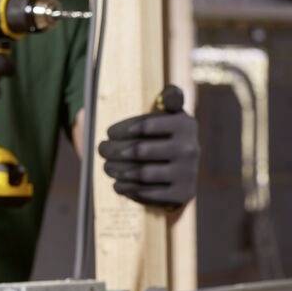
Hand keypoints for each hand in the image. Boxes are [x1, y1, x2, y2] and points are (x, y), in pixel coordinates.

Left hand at [99, 86, 198, 210]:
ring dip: (118, 171)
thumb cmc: (167, 137)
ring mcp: (188, 172)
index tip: (109, 132)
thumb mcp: (172, 114)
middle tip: (101, 150)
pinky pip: (148, 192)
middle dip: (114, 151)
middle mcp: (190, 148)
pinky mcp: (182, 193)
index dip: (124, 129)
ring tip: (107, 167)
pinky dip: (128, 189)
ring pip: (141, 173)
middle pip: (139, 150)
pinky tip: (118, 184)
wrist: (184, 173)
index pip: (146, 124)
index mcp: (185, 123)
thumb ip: (170, 98)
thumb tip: (170, 96)